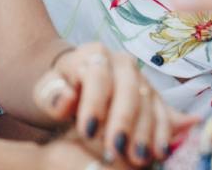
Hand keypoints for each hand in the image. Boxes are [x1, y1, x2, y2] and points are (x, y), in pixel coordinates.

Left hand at [33, 43, 197, 165]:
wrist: (75, 83)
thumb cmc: (60, 88)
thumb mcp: (47, 90)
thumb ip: (52, 95)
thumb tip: (67, 97)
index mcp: (94, 54)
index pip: (97, 76)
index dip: (94, 104)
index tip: (88, 132)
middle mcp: (122, 62)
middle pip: (128, 89)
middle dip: (123, 120)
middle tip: (116, 149)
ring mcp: (141, 79)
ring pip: (148, 102)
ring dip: (145, 132)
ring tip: (137, 158)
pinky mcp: (154, 96)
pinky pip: (164, 112)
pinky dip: (163, 133)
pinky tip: (160, 151)